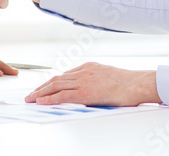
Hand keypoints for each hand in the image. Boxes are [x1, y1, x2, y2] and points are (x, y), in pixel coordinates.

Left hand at [24, 62, 159, 106]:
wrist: (138, 84)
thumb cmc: (129, 83)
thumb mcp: (109, 76)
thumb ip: (97, 80)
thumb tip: (92, 90)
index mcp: (89, 66)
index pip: (66, 75)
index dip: (53, 82)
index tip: (45, 88)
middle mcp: (84, 71)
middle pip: (57, 79)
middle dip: (42, 87)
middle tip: (31, 93)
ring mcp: (84, 80)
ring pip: (56, 86)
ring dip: (41, 92)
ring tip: (31, 98)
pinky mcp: (85, 92)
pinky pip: (63, 95)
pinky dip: (49, 98)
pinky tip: (40, 101)